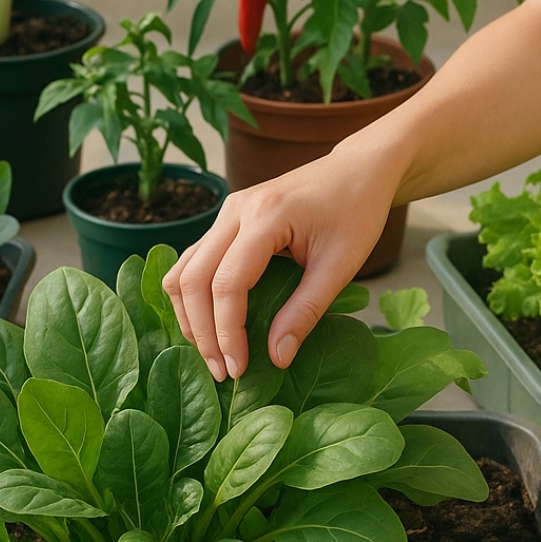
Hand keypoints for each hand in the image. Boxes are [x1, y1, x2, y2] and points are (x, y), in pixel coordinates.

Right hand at [162, 138, 397, 381]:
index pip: (227, 283)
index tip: (238, 368)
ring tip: (212, 353)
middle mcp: (236, 210)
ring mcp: (227, 211)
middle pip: (193, 278)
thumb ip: (306, 311)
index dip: (227, 332)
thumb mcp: (341, 266)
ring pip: (183, 269)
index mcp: (265, 216)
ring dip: (189, 315)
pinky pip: (194, 260)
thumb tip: (276, 357)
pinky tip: (211, 323)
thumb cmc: (357, 212)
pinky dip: (195, 296)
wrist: (357, 170)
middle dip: (201, 331)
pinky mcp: (227, 219)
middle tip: (222, 371)